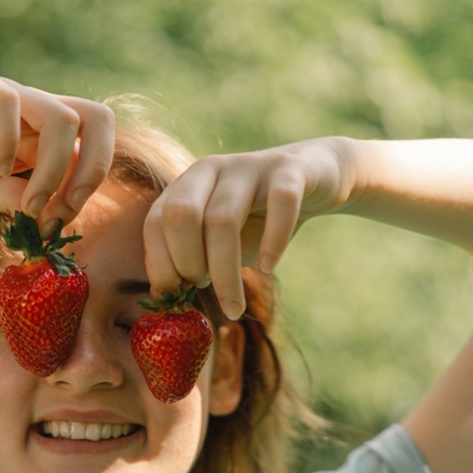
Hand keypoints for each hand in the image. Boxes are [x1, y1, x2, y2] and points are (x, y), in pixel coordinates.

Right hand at [0, 67, 113, 227]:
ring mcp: (8, 93)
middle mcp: (33, 109)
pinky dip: (8, 142)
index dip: (86, 187)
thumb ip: (13, 202)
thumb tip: (51, 221)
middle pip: (97, 119)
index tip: (57, 221)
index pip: (93, 147)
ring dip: (55, 168)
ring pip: (61, 118)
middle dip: (94, 168)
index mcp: (41, 135)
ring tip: (29, 201)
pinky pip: (8, 103)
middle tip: (65, 206)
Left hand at [142, 136, 356, 318]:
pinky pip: (279, 204)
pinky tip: (268, 268)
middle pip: (181, 215)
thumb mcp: (221, 241)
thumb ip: (193, 261)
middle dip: (187, 262)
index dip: (159, 264)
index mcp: (187, 185)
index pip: (155, 221)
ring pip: (223, 220)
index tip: (175, 296)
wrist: (317, 177)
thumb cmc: (259, 219)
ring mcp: (250, 166)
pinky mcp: (290, 170)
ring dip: (225, 273)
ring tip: (233, 306)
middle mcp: (211, 169)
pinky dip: (272, 242)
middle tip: (203, 289)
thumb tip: (164, 299)